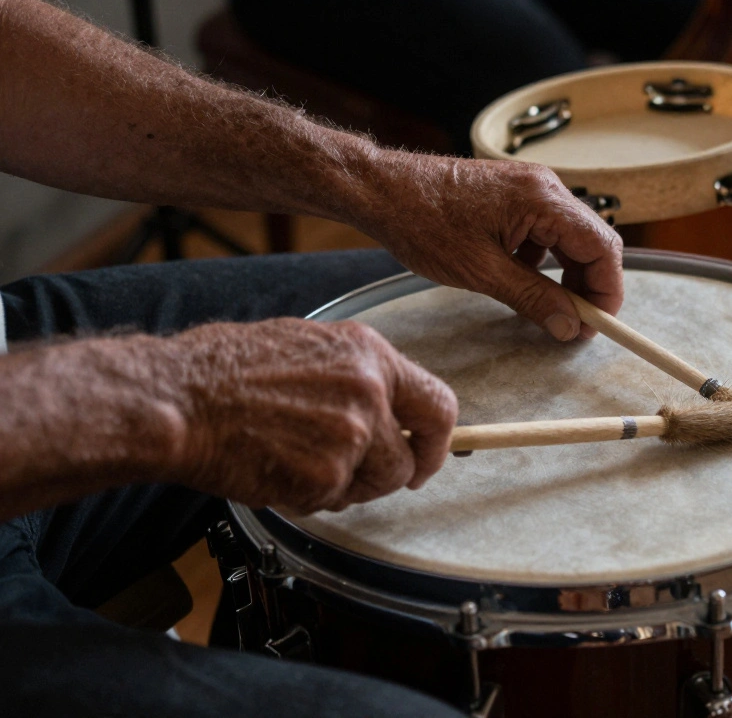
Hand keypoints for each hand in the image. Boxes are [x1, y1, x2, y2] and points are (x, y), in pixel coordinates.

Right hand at [166, 318, 456, 512]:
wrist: (177, 399)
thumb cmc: (224, 370)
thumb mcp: (308, 346)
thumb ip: (356, 376)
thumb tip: (389, 407)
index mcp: (370, 354)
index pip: (437, 403)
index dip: (438, 440)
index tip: (425, 455)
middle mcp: (369, 392)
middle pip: (410, 456)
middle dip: (394, 476)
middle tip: (367, 480)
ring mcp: (350, 436)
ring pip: (373, 484)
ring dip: (345, 487)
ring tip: (297, 462)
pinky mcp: (324, 476)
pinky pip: (331, 500)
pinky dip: (308, 497)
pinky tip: (274, 470)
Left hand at [355, 154, 623, 339]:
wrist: (380, 190)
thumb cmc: (422, 222)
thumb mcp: (482, 272)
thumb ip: (534, 298)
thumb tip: (570, 325)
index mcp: (543, 199)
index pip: (602, 246)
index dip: (606, 290)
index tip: (596, 323)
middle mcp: (544, 187)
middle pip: (592, 241)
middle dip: (589, 285)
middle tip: (574, 323)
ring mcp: (529, 188)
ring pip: (570, 237)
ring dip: (566, 273)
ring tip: (547, 306)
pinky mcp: (513, 195)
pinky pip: (546, 230)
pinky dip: (543, 259)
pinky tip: (519, 277)